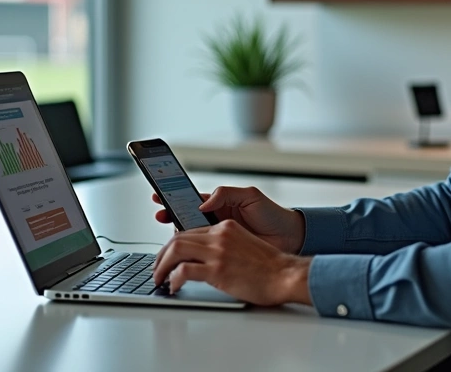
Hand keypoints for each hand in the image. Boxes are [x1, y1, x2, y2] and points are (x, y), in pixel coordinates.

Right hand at [152, 186, 305, 253]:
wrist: (291, 238)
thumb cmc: (273, 215)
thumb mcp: (251, 196)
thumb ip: (226, 194)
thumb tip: (203, 203)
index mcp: (220, 205)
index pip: (190, 200)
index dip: (174, 198)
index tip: (159, 195)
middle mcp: (215, 222)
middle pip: (185, 219)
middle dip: (169, 216)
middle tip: (159, 215)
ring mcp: (217, 240)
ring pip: (190, 238)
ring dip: (176, 237)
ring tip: (167, 232)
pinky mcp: (222, 256)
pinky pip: (201, 255)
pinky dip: (189, 255)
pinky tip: (181, 254)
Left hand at [153, 219, 311, 306]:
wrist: (285, 275)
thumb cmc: (270, 266)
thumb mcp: (244, 244)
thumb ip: (224, 245)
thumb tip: (206, 258)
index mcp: (225, 227)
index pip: (190, 231)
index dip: (173, 244)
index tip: (166, 255)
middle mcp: (219, 235)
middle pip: (178, 238)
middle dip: (161, 254)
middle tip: (157, 268)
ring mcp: (218, 252)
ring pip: (176, 250)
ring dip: (161, 265)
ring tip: (159, 277)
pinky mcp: (217, 270)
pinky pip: (184, 270)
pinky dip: (173, 278)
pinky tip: (173, 286)